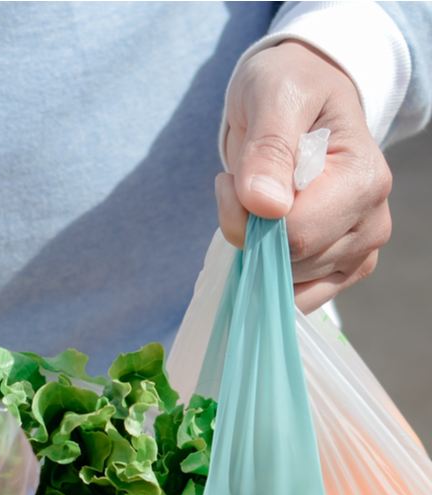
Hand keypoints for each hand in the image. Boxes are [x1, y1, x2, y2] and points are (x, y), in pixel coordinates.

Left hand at [216, 41, 392, 312]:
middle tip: (245, 186)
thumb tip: (265, 205)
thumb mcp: (272, 97)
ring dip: (258, 248)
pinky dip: (269, 276)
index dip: (246, 218)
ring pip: (289, 282)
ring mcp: (360, 251)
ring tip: (263, 198)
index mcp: (363, 180)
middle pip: (291, 260)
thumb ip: (268, 148)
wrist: (302, 95)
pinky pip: (297, 298)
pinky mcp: (344, 269)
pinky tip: (268, 237)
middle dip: (250, 232)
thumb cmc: (288, 89)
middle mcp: (372, 221)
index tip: (230, 181)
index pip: (294, 233)